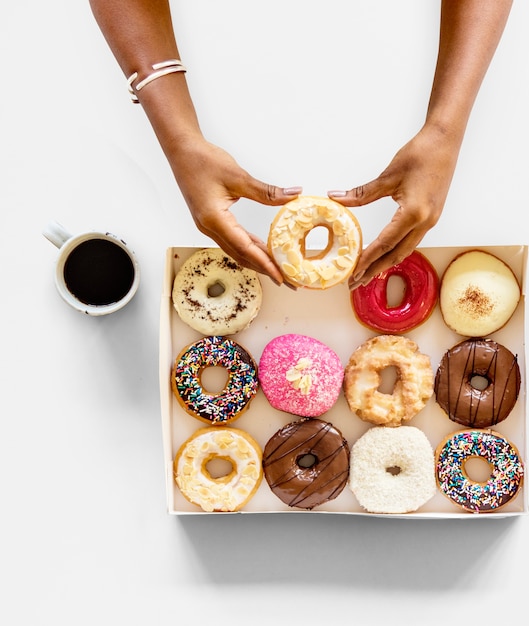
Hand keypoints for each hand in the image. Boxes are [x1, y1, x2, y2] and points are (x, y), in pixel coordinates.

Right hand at [170, 136, 301, 284]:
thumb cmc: (203, 161)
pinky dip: (250, 248)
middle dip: (266, 269)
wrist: (181, 151)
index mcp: (214, 220)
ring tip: (279, 269)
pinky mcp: (211, 221)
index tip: (281, 276)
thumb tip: (292, 196)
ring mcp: (209, 226)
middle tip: (288, 280)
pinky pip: (233, 240)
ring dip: (258, 261)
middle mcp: (209, 228)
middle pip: (242, 256)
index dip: (265, 264)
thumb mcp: (238, 176)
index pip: (245, 249)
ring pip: (237, 251)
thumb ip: (266, 191)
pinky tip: (264, 250)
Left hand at [329, 123, 460, 289]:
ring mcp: (431, 221)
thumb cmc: (420, 154)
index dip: (367, 258)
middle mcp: (425, 222)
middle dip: (375, 270)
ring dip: (386, 263)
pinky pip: (412, 241)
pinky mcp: (432, 216)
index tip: (352, 271)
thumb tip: (336, 199)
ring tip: (368, 274)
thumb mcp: (388, 175)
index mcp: (413, 213)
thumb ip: (362, 193)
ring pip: (405, 250)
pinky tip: (385, 255)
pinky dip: (396, 251)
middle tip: (355, 282)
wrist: (445, 141)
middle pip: (396, 254)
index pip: (385, 243)